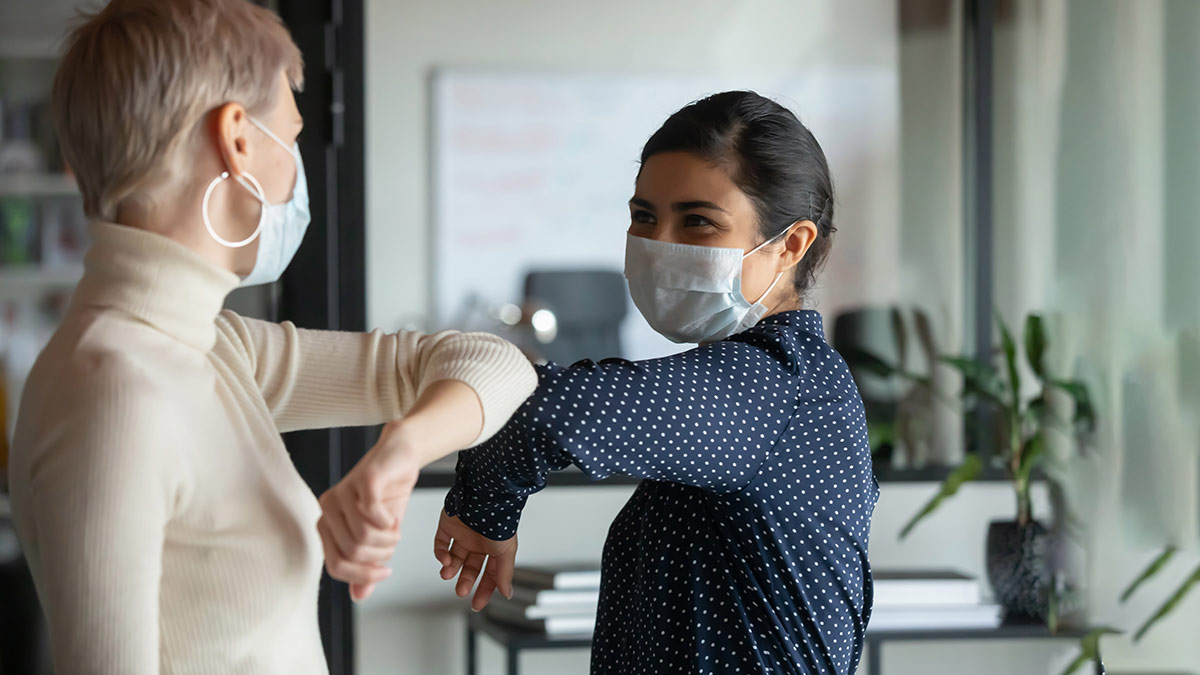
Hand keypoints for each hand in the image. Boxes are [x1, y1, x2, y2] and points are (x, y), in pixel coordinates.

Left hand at [317, 423, 420, 601]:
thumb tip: (359, 596)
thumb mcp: (379, 537)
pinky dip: (388, 522)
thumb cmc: (388, 495)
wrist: (402, 456)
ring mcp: (343, 492)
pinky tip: (393, 518)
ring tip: (395, 530)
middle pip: (353, 553)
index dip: (363, 575)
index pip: (336, 566)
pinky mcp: (362, 479)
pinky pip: (372, 514)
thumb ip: (367, 564)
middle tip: (393, 543)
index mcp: (326, 524)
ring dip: (388, 540)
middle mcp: (328, 508)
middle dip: (381, 555)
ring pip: (363, 536)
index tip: (386, 571)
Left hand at [433, 509, 516, 610]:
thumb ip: (504, 573)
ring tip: (448, 574)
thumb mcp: (506, 551)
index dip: (484, 589)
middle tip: (461, 591)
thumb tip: (507, 593)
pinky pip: (441, 543)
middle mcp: (479, 541)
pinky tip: (445, 559)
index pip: (489, 573)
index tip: (477, 603)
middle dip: (465, 581)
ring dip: (450, 569)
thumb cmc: (499, 520)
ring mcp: (463, 534)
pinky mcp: (447, 526)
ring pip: (454, 558)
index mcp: (494, 548)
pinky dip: (440, 554)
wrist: (483, 497)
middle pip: (470, 568)